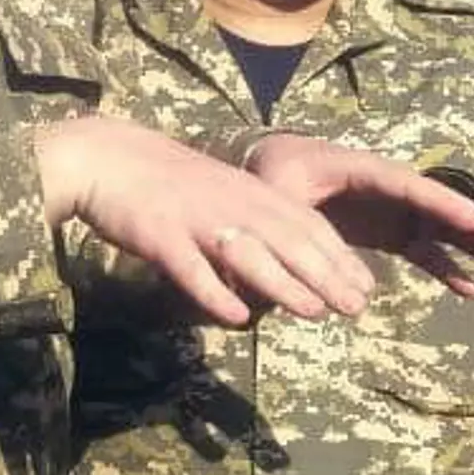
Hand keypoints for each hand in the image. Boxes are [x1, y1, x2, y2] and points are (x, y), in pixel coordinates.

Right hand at [36, 115, 376, 324]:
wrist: (106, 157)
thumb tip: (284, 263)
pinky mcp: (160, 236)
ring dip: (284, 284)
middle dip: (326, 274)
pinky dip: (215, 292)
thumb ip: (252, 220)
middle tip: (356, 308)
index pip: (307, 223)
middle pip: (288, 240)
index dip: (339, 255)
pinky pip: (191, 269)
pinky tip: (235, 317)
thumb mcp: (220, 190)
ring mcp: (196, 219)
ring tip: (314, 312)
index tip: (366, 286)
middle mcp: (231, 203)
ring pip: (249, 254)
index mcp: (249, 190)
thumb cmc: (164, 179)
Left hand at [245, 134, 473, 296]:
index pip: (412, 188)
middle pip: (440, 206)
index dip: (445, 204)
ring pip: (441, 228)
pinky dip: (446, 268)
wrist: (268, 169)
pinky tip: (471, 288)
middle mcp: (388, 189)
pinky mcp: (388, 232)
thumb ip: (293, 217)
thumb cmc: (273, 174)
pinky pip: (423, 250)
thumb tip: (303, 255)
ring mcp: (391, 211)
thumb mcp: (277, 190)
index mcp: (365, 171)